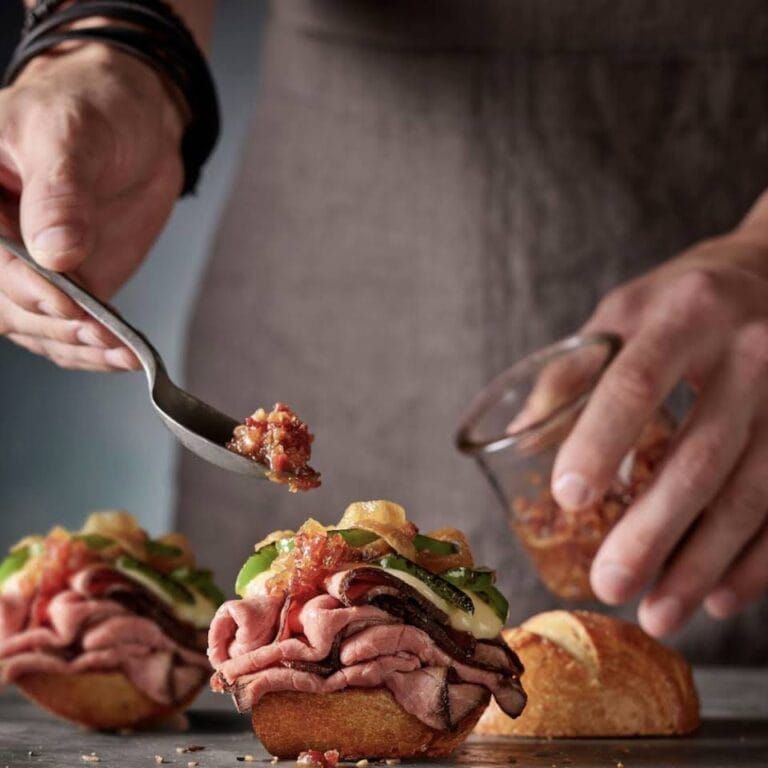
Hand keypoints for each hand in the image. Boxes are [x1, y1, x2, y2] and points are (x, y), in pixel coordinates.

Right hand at [0, 43, 184, 369]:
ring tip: (117, 348)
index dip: (20, 284)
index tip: (64, 303)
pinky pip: (66, 331)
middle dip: (50, 323)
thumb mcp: (71, 134)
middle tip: (96, 331)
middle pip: (2, 301)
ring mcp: (27, 268)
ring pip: (33, 325)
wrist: (137, 124)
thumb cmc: (92, 108)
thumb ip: (61, 192)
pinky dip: (92, 349)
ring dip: (73, 344)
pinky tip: (121, 355)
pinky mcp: (64, 287)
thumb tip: (55, 253)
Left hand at [551, 232, 767, 635]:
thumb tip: (520, 438)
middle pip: (700, 455)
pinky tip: (722, 599)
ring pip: (751, 493)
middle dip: (653, 530)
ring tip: (660, 613)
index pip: (636, 383)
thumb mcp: (622, 313)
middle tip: (610, 586)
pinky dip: (756, 560)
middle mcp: (748, 352)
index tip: (569, 499)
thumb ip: (573, 371)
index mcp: (683, 315)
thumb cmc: (682, 300)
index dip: (602, 441)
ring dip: (703, 564)